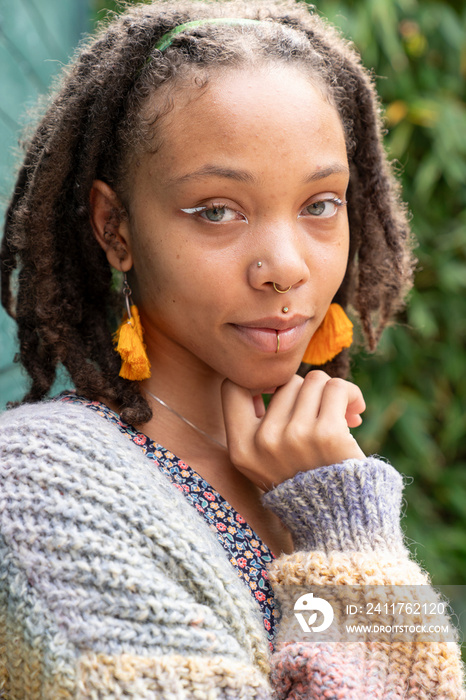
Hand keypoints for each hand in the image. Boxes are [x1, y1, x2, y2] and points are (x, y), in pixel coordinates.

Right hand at [221, 371, 365, 490]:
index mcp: (241, 449)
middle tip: (322, 415)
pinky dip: (350, 394)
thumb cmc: (306, 484)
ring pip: (314, 381)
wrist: (341, 522)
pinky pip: (337, 388)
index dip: (258, 383)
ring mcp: (294, 437)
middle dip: (308, 393)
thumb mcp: (263, 464)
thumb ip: (259, 424)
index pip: (233, 387)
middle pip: (286, 382)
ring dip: (332, 393)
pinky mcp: (327, 434)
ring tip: (342, 413)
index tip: (280, 395)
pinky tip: (356, 411)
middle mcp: (263, 442)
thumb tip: (277, 378)